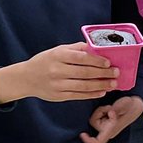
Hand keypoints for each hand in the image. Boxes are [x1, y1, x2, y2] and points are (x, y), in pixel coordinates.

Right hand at [0, 42, 118, 103]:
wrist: (26, 78)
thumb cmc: (45, 61)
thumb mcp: (58, 50)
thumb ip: (76, 48)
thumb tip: (96, 47)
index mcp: (58, 56)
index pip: (80, 58)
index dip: (96, 60)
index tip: (109, 62)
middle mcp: (57, 70)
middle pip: (84, 73)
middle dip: (103, 73)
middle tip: (116, 73)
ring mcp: (58, 84)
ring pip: (83, 86)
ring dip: (101, 85)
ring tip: (113, 84)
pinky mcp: (59, 96)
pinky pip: (78, 95)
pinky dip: (92, 94)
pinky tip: (102, 92)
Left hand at [81, 96, 142, 142]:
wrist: (135, 105)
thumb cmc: (130, 106)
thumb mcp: (124, 105)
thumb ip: (116, 110)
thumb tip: (110, 113)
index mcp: (112, 130)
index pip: (98, 142)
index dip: (88, 141)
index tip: (82, 134)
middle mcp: (108, 131)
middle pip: (94, 123)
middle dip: (99, 112)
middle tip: (109, 108)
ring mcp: (106, 127)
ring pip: (95, 119)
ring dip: (101, 111)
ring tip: (111, 108)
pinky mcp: (105, 123)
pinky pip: (97, 117)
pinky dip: (101, 111)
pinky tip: (109, 109)